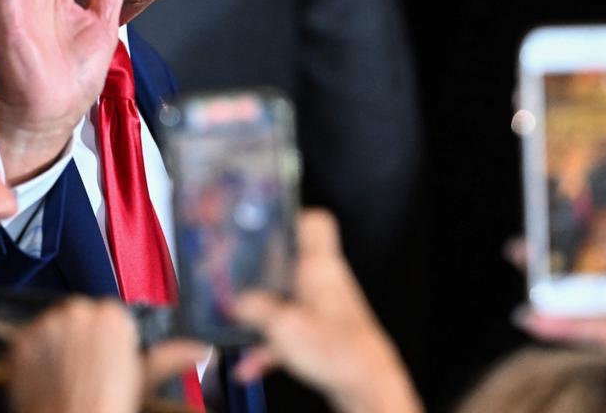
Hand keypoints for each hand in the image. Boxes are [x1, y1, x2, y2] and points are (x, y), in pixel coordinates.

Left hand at [8, 298, 208, 412]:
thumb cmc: (105, 407)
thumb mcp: (145, 379)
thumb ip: (174, 356)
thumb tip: (201, 350)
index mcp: (112, 316)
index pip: (111, 313)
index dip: (110, 337)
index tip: (109, 354)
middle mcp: (79, 313)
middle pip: (82, 315)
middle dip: (85, 336)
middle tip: (90, 366)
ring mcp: (48, 326)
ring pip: (56, 325)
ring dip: (60, 343)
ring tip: (70, 372)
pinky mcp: (24, 341)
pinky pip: (31, 339)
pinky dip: (38, 354)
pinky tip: (51, 374)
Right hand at [231, 210, 422, 412]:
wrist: (368, 388)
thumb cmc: (341, 353)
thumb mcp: (284, 327)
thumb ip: (256, 309)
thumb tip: (237, 302)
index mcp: (320, 267)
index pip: (317, 222)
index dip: (291, 217)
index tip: (264, 225)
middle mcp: (325, 282)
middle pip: (291, 263)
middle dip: (262, 273)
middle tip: (238, 277)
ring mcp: (325, 308)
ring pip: (287, 300)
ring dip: (262, 315)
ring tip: (238, 327)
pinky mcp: (324, 334)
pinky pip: (289, 331)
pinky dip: (270, 346)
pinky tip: (249, 365)